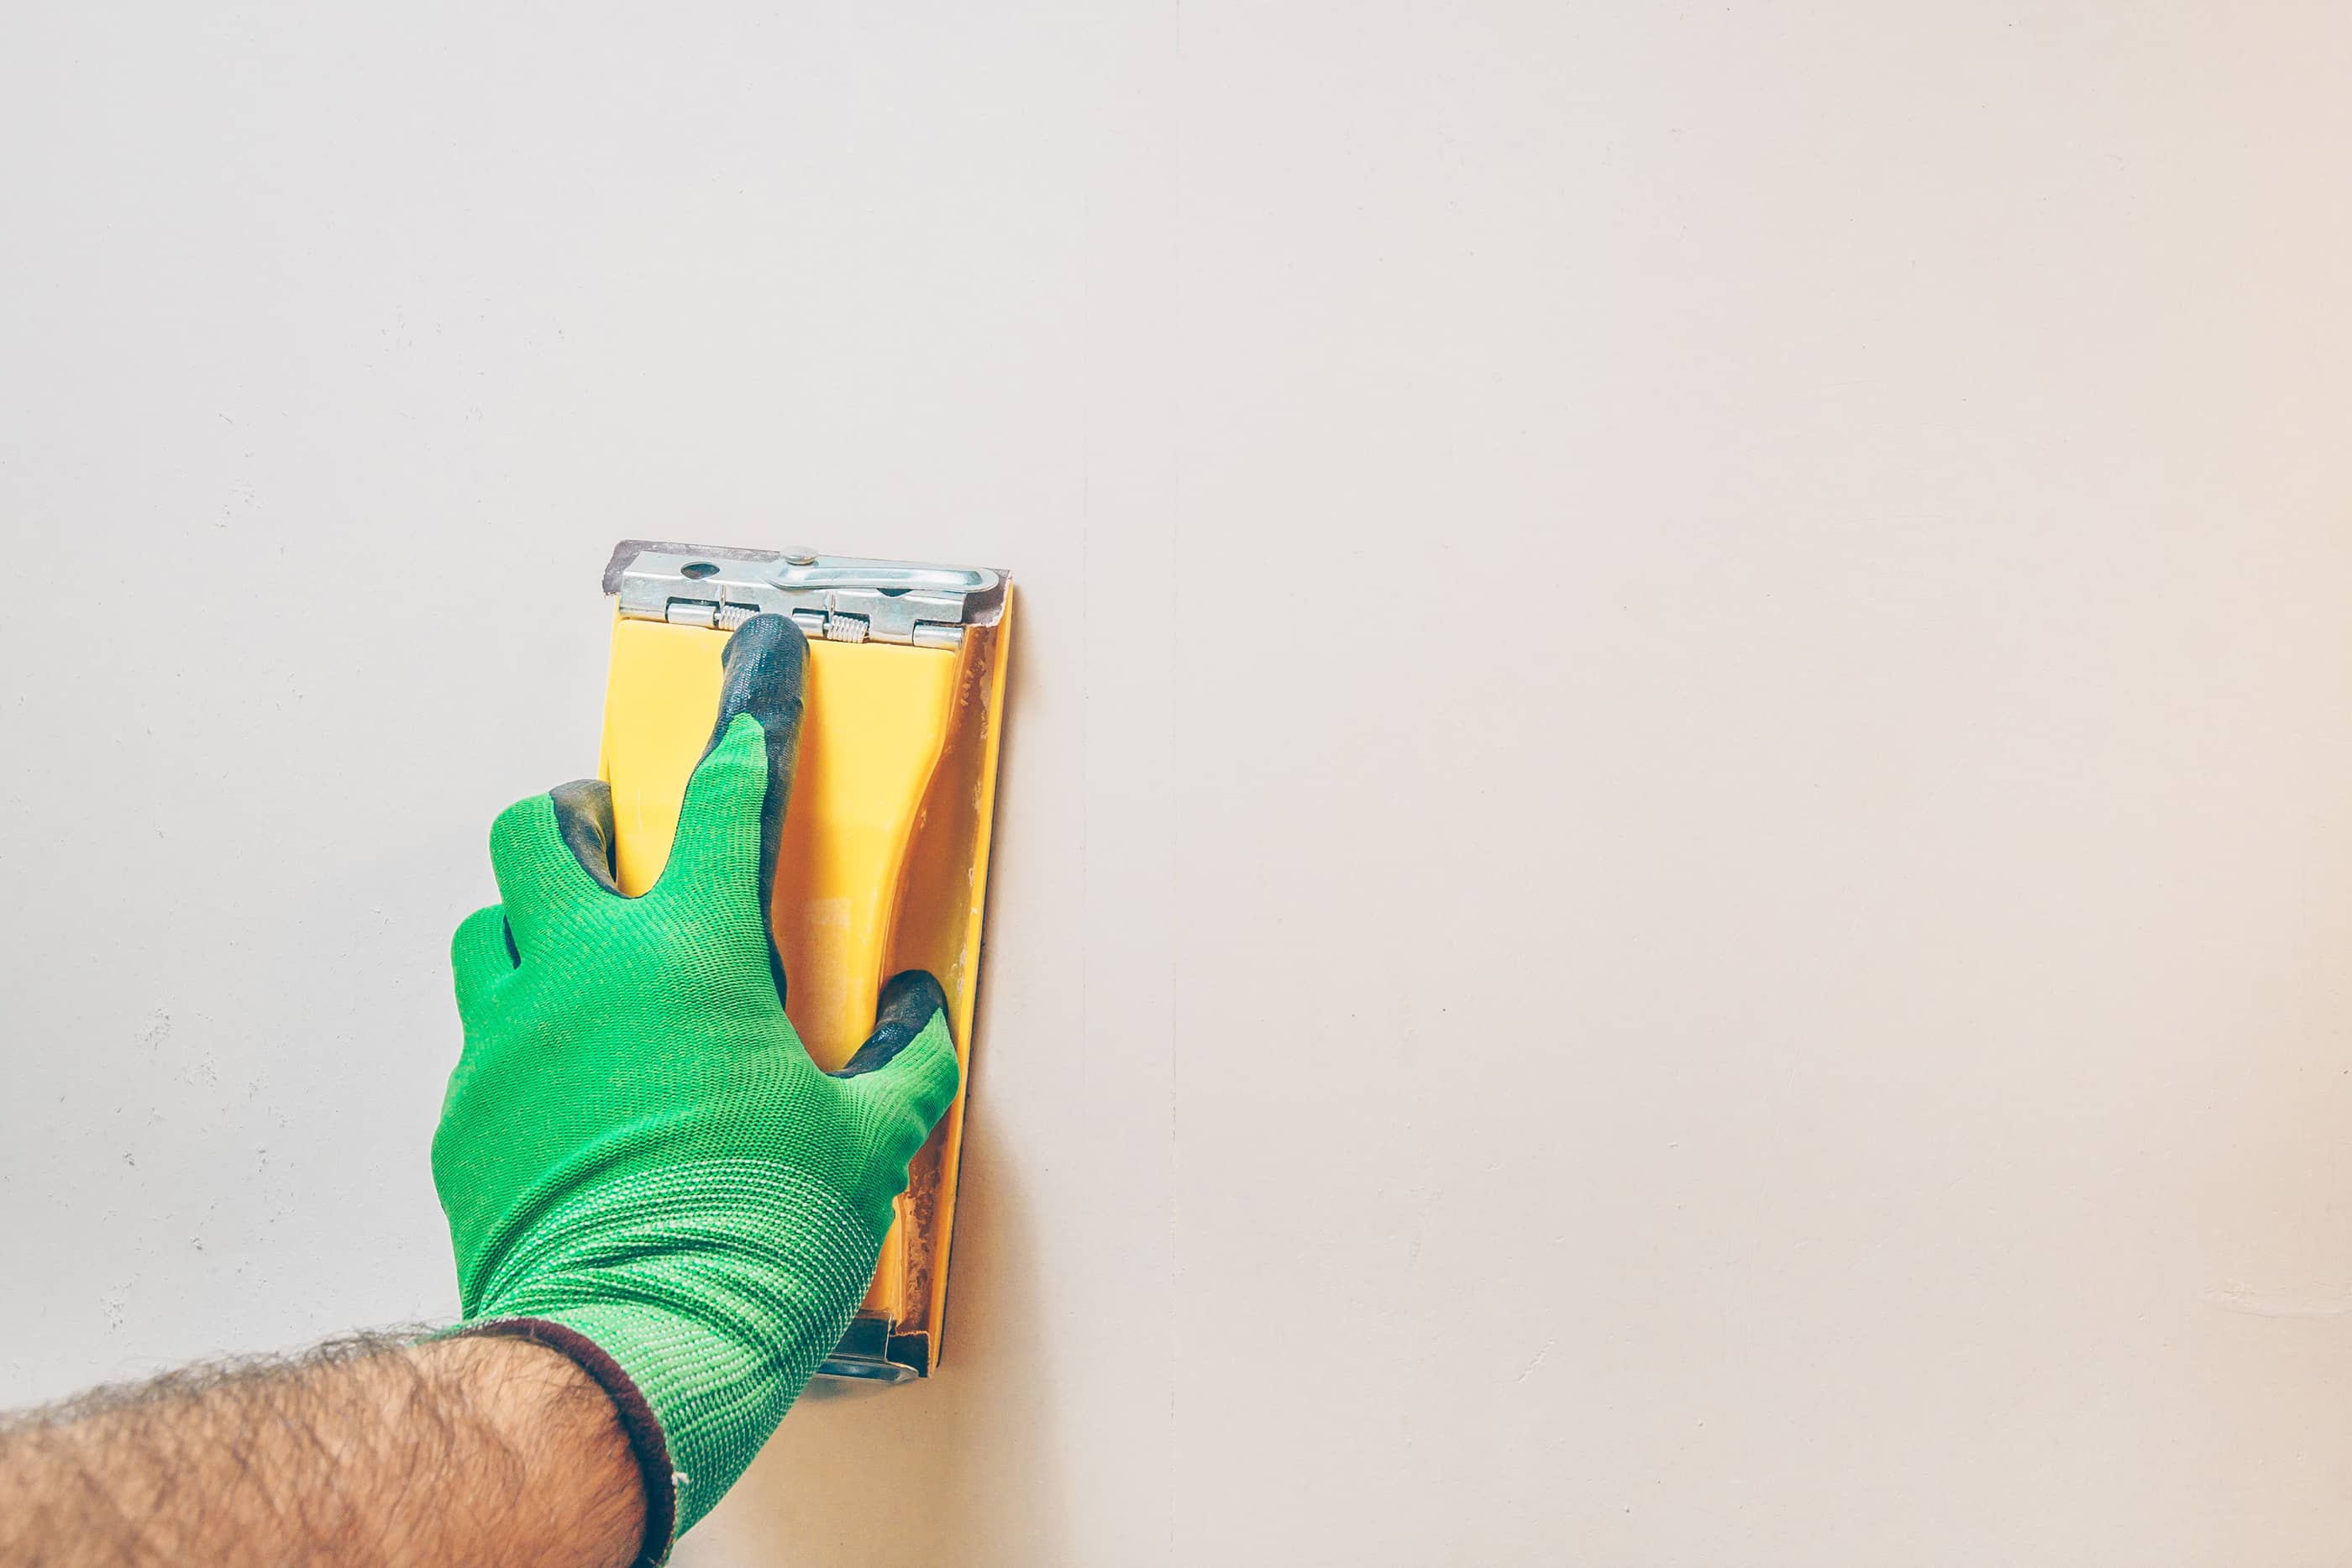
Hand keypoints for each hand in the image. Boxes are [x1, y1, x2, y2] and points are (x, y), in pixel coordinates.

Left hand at [431, 612, 959, 1556]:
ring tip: (579, 954)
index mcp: (696, 954)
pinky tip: (566, 1083)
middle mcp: (585, 970)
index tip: (756, 662)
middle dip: (581, 814)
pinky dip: (521, 1031)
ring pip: (489, 921)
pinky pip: (480, 1034)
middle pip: (543, 829)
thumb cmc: (752, 1238)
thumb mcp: (869, 1143)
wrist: (628, 1347)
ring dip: (532, 917)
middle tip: (620, 841)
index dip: (749, 719)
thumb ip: (905, 1060)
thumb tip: (918, 1017)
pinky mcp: (466, 1112)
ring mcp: (510, 1036)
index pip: (727, 798)